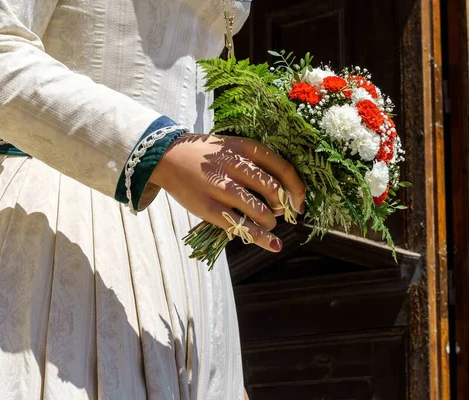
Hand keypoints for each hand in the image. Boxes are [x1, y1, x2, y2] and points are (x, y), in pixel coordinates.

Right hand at [150, 134, 305, 251]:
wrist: (168, 157)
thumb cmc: (208, 156)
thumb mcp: (234, 148)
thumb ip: (257, 164)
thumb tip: (286, 193)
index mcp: (246, 147)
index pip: (283, 169)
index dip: (297, 189)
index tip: (300, 203)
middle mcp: (235, 165)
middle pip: (274, 190)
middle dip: (283, 206)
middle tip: (280, 212)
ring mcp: (220, 187)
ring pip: (260, 210)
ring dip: (270, 221)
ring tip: (267, 222)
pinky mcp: (208, 207)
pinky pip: (241, 225)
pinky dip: (261, 238)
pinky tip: (273, 245)